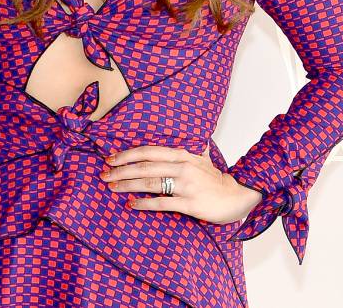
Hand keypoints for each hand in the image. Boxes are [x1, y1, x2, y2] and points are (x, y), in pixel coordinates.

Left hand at [100, 144, 262, 224]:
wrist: (238, 195)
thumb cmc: (216, 179)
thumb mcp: (200, 158)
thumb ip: (187, 149)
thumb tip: (181, 137)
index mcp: (181, 154)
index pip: (148, 151)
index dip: (127, 154)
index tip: (110, 158)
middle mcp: (182, 167)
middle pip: (144, 166)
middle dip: (121, 170)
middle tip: (104, 174)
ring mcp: (185, 185)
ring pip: (149, 183)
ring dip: (127, 185)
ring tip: (112, 187)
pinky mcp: (189, 203)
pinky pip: (162, 202)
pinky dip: (144, 203)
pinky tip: (131, 204)